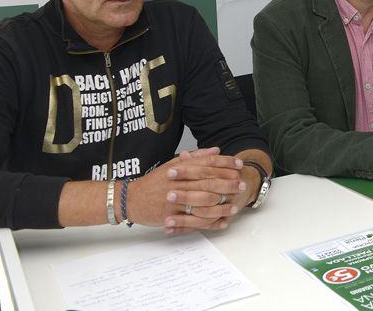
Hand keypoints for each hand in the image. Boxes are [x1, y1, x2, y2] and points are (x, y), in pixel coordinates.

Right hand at [129, 147, 246, 233]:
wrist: (130, 199)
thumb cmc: (153, 182)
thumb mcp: (172, 165)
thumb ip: (195, 158)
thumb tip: (216, 150)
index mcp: (180, 169)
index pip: (207, 164)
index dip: (225, 163)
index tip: (239, 164)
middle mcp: (178, 183)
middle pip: (208, 182)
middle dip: (228, 184)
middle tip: (242, 185)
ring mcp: (174, 200)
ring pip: (203, 202)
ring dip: (221, 205)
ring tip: (234, 206)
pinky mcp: (170, 216)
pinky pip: (193, 220)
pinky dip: (209, 223)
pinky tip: (221, 222)